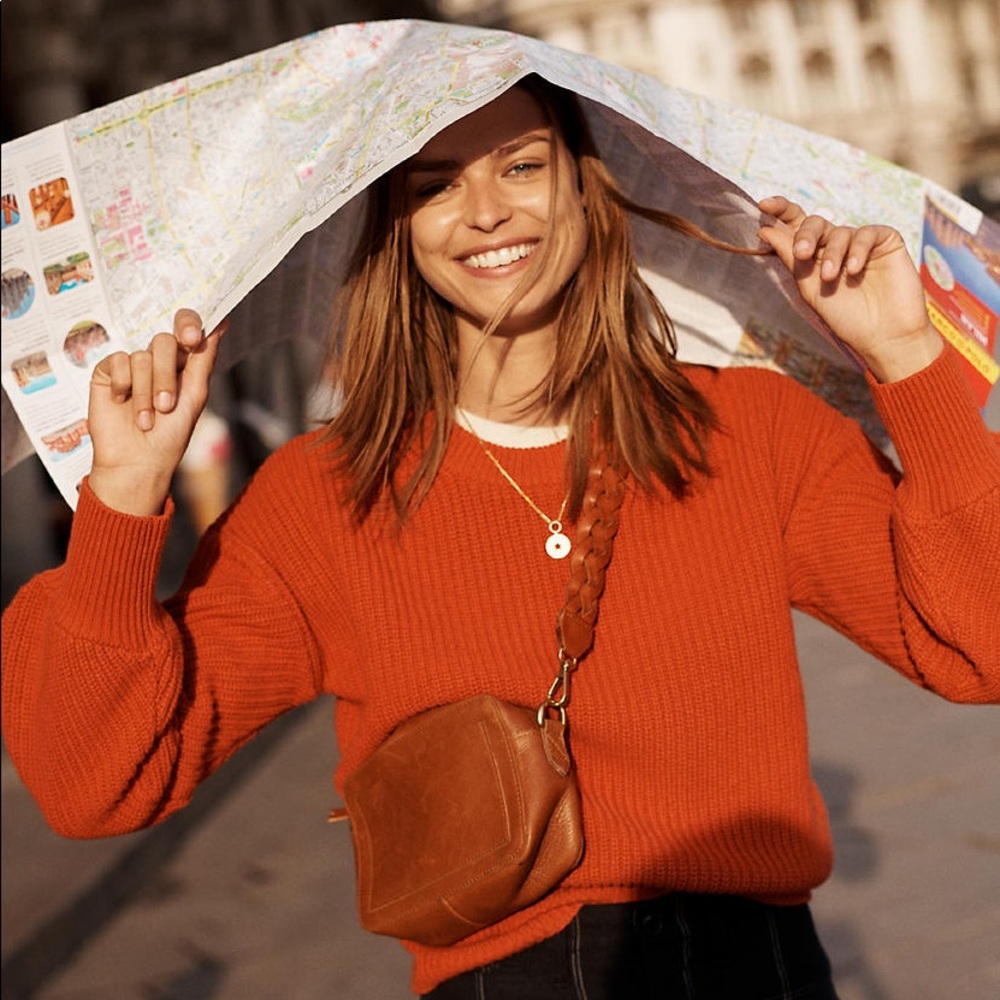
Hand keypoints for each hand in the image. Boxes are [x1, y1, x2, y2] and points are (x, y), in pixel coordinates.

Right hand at [87, 309, 226, 515]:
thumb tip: (222, 323)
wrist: (137, 461)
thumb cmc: (171, 434)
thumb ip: (204, 358)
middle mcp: (158, 361)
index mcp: (183, 364)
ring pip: (141, 356)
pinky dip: (123, 385)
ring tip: (146, 419)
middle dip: (166, 376)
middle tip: (166, 405)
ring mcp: (132, 365)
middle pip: (164, 341)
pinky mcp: (108, 372)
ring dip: (146, 391)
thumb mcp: (195, 395)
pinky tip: (121, 402)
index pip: (185, 327)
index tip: (191, 338)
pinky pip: (117, 360)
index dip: (188, 325)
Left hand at [757, 196, 941, 381]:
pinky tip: (854, 269)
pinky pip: (867, 233)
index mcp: (814, 256)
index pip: (795, 225)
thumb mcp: (809, 287)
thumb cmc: (845, 317)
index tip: (763, 204)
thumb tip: (765, 228)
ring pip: (839, 231)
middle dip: (806, 235)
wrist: (883, 335)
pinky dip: (858, 249)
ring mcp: (861, 243)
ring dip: (832, 253)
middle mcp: (835, 245)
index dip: (781, 210)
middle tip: (803, 255)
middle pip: (815, 223)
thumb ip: (790, 257)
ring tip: (831, 278)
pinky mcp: (886, 241)